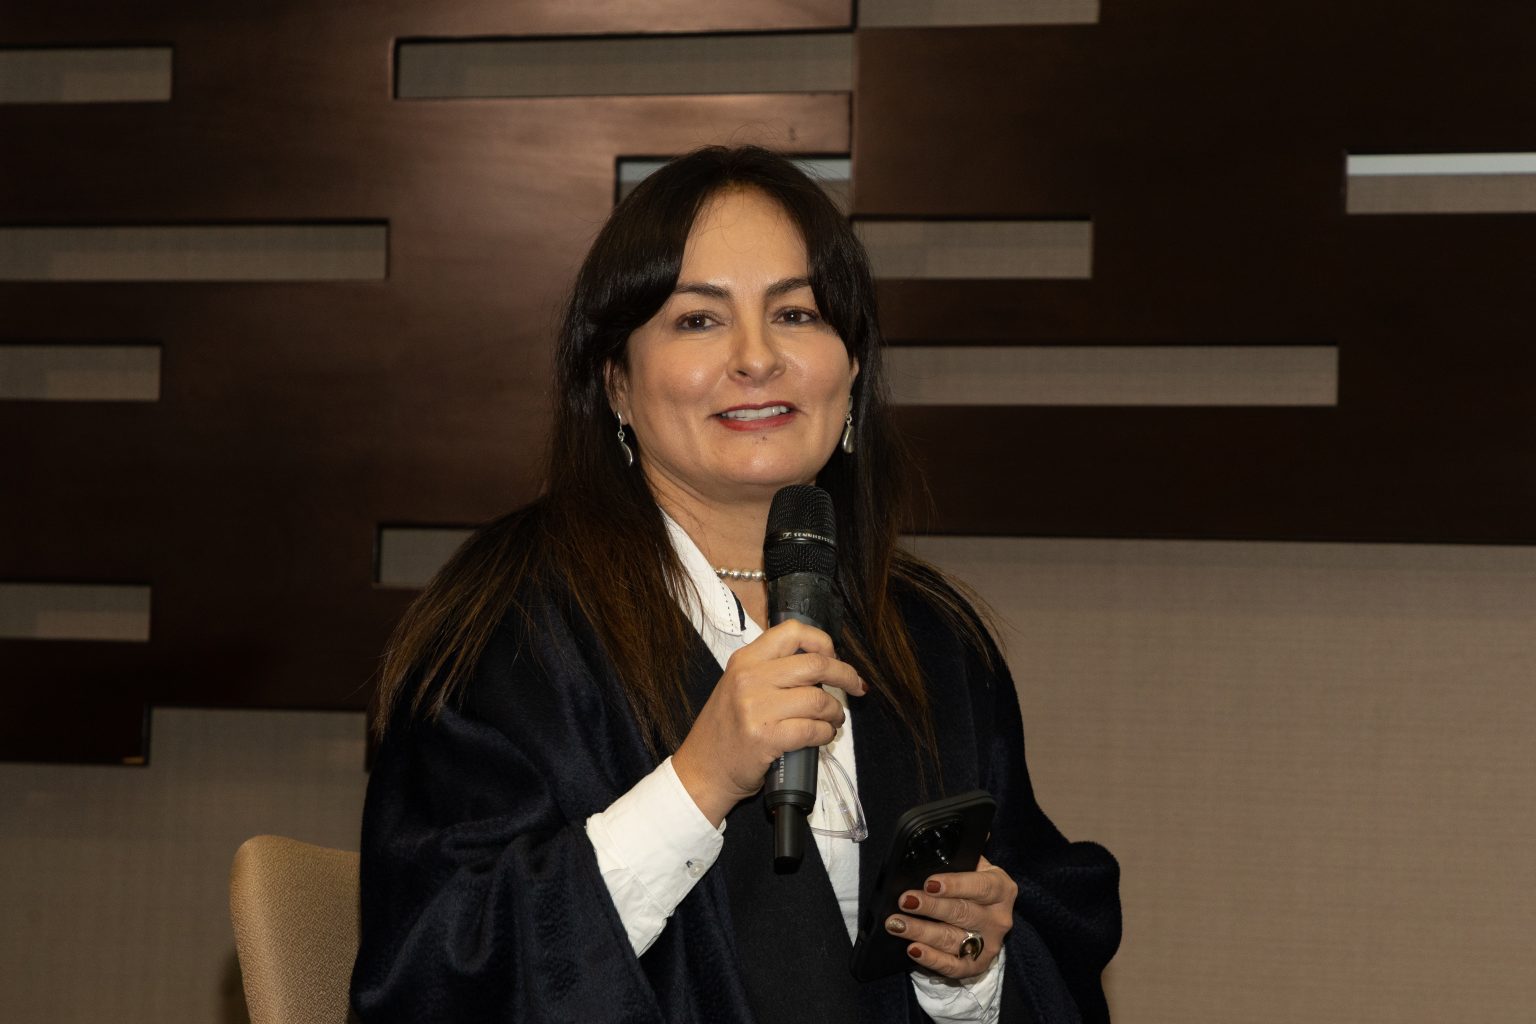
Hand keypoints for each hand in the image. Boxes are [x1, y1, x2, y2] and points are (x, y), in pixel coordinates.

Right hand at [672, 620, 866, 825]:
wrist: (702, 771)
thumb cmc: (726, 731)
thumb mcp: (738, 686)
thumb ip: (771, 671)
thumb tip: (822, 664)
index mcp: (745, 660)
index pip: (793, 631)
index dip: (822, 642)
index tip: (833, 656)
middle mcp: (749, 678)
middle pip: (815, 664)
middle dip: (845, 675)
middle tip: (855, 686)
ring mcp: (756, 708)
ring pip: (819, 699)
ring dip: (835, 712)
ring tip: (833, 719)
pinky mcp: (766, 738)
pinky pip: (813, 729)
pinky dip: (826, 733)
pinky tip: (823, 736)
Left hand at [884, 854, 1016, 978]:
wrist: (989, 922)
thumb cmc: (975, 888)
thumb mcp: (978, 867)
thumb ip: (968, 851)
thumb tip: (967, 827)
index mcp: (1000, 888)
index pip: (980, 885)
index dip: (955, 885)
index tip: (929, 883)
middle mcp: (999, 918)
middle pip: (962, 912)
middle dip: (930, 907)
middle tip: (904, 901)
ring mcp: (989, 944)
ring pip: (952, 939)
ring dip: (922, 932)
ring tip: (896, 924)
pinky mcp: (976, 966)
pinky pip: (953, 965)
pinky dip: (932, 958)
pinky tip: (913, 949)